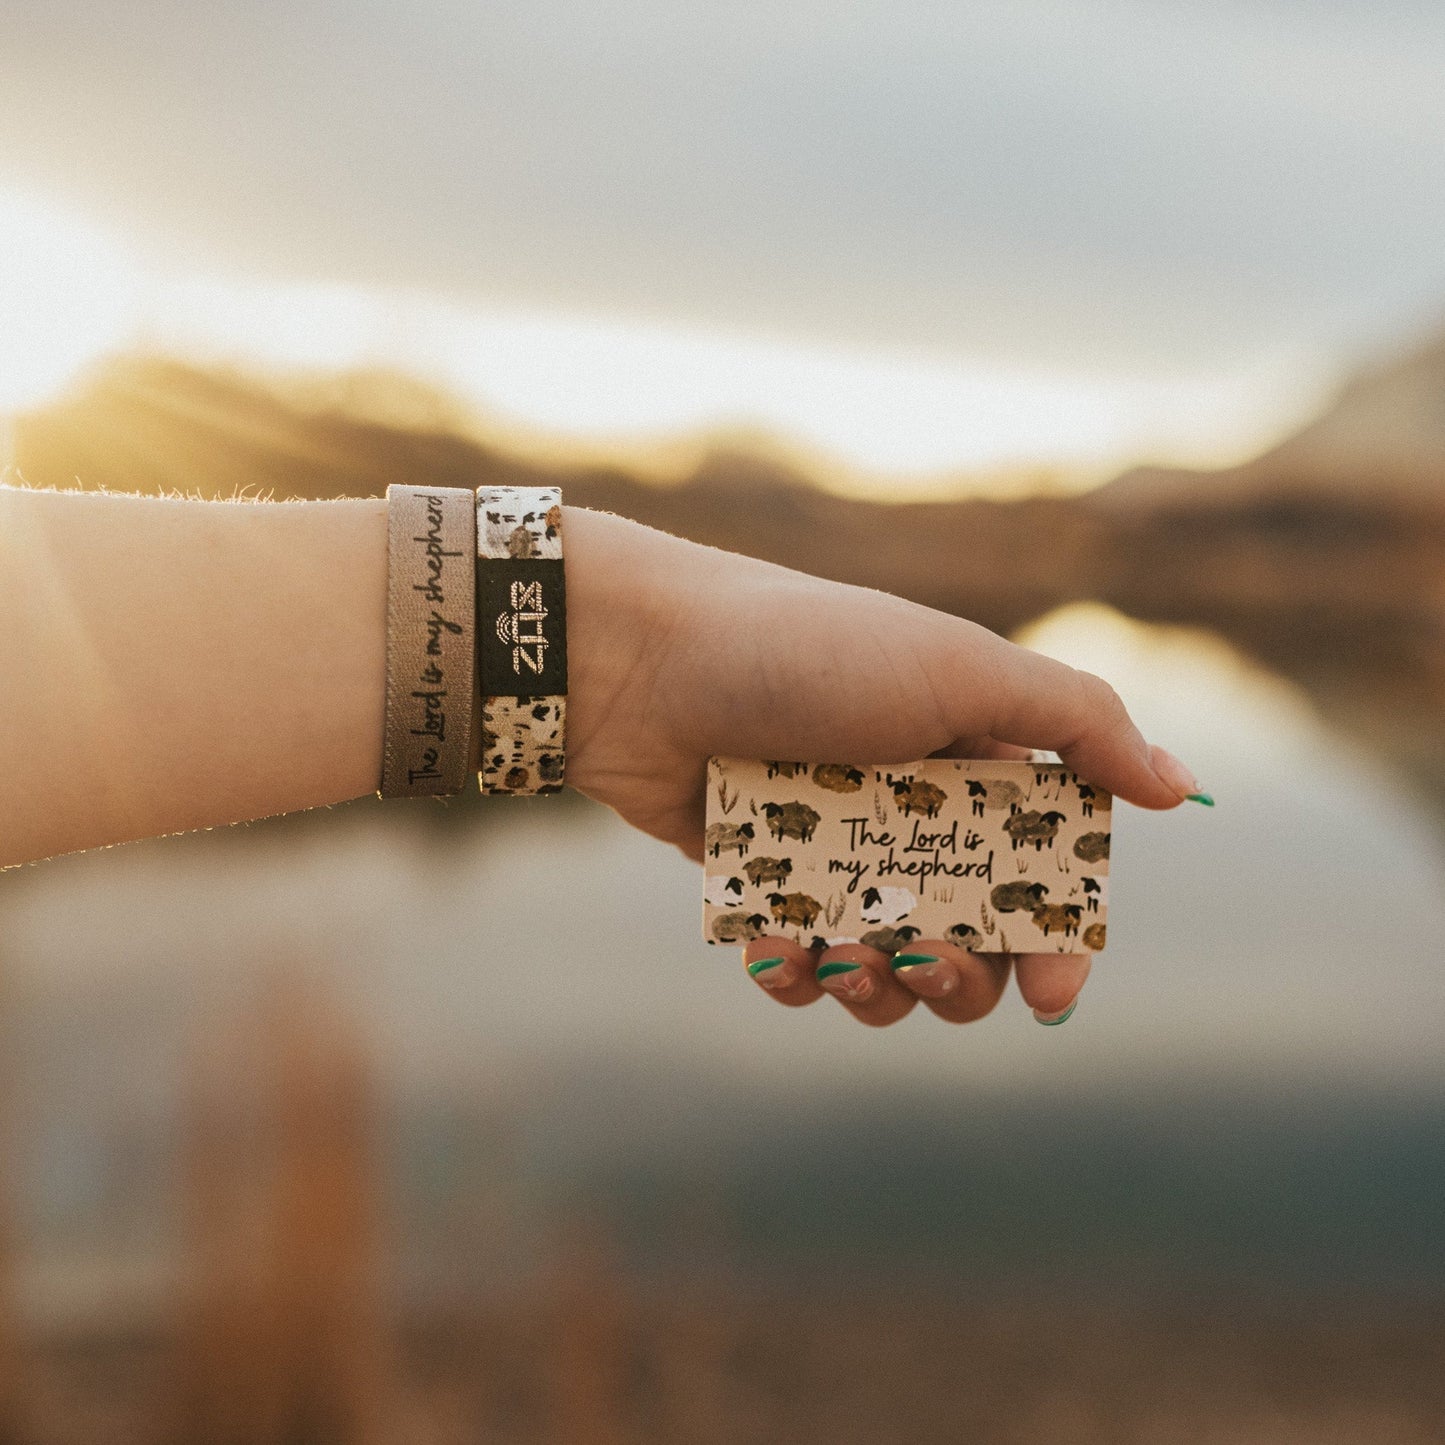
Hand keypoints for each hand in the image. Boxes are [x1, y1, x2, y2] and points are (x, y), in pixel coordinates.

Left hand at [561, 505, 1203, 1026]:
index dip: (1058, 936)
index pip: (1044, 872)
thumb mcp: (958, 668)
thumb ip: (1077, 723)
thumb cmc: (808, 654)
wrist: (643, 659)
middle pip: (973, 939)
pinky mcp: (761, 883)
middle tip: (927, 963)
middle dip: (963, 977)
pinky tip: (776, 948)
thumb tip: (1184, 786)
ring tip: (847, 961)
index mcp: (973, 762)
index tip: (1052, 988)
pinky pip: (801, 963)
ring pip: (888, 967)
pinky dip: (796, 972)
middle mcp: (910, 813)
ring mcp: (832, 853)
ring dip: (881, 989)